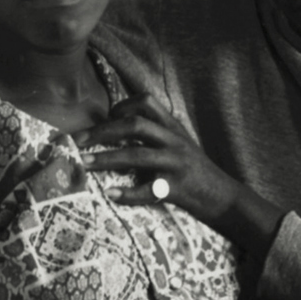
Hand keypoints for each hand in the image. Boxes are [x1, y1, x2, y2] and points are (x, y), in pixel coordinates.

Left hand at [79, 96, 237, 220]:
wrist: (224, 197)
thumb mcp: (180, 145)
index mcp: (173, 128)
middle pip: (135, 125)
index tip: (104, 118)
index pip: (146, 102)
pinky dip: (127, 193)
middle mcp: (175, 141)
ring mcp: (177, 163)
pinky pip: (149, 189)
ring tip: (82, 164)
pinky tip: (111, 194)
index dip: (121, 106)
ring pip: (137, 155)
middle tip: (76, 141)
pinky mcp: (178, 188)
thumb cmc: (195, 172)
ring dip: (105, 159)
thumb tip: (114, 133)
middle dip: (101, 132)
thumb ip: (156, 136)